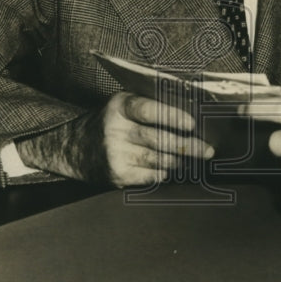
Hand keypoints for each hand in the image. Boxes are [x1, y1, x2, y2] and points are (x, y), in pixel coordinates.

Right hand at [17, 92, 213, 187]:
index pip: (149, 110)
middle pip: (159, 139)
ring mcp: (115, 154)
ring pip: (158, 159)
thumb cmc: (109, 123)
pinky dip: (163, 172)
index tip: (192, 124)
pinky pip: (150, 176)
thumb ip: (150, 106)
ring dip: (180, 160)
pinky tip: (169, 169)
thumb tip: (191, 116)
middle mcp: (116, 129)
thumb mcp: (122, 106)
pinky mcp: (116, 174)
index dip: (172, 117)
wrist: (73, 148)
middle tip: (208, 150)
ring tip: (194, 159)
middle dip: (188, 146)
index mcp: (120, 106)